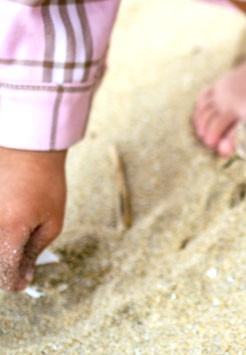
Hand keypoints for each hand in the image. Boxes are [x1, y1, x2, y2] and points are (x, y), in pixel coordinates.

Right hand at [0, 147, 66, 291]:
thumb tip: (25, 275)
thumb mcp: (52, 221)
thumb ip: (35, 251)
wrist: (27, 150)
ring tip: (14, 243)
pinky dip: (1, 235)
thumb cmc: (45, 183)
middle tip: (18, 266)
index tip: (22, 283)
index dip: (14, 282)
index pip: (5, 273)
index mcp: (10, 231)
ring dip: (1, 253)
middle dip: (4, 269)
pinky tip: (8, 230)